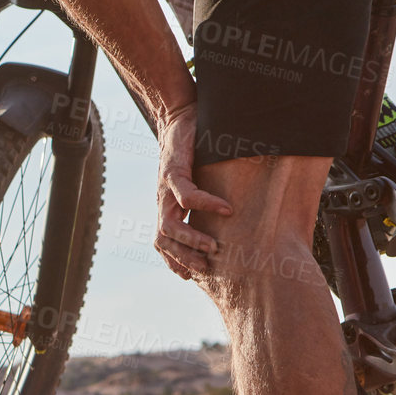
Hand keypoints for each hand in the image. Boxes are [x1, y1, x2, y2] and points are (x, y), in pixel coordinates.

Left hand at [154, 102, 232, 278]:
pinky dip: (206, 204)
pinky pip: (187, 195)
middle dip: (182, 258)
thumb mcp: (197, 181)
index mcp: (168, 206)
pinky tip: (226, 209)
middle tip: (206, 270)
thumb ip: (205, 201)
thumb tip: (232, 220)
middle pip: (163, 240)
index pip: (163, 242)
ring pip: (169, 224)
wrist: (179, 116)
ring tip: (213, 248)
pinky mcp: (173, 170)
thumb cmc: (192, 150)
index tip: (190, 278)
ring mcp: (165, 187)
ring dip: (191, 238)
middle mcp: (163, 200)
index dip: (173, 261)